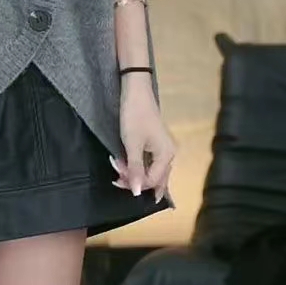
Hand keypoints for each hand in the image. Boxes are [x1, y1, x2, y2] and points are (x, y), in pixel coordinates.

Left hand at [112, 76, 175, 202]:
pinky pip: (148, 161)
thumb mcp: (132, 144)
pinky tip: (124, 162)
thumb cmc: (134, 116)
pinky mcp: (155, 142)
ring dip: (134, 172)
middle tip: (116, 178)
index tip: (117, 178)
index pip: (152, 181)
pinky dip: (136, 163)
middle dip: (135, 180)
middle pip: (154, 178)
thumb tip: (137, 193)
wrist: (135, 91)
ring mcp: (163, 148)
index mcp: (167, 155)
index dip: (135, 183)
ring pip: (150, 170)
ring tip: (118, 168)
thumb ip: (135, 169)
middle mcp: (169, 154)